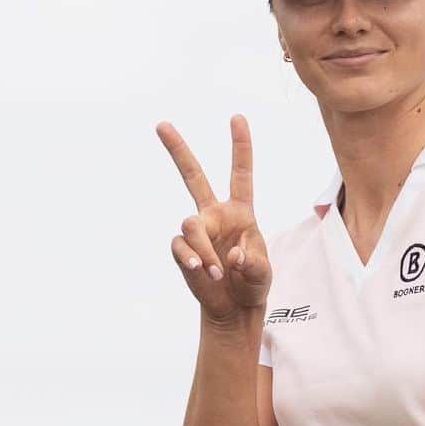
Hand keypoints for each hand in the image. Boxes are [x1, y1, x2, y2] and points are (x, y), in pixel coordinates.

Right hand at [156, 115, 271, 321]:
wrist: (233, 308)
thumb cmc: (252, 284)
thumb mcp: (262, 273)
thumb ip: (252, 263)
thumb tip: (230, 255)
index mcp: (240, 212)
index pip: (240, 174)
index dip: (240, 146)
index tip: (237, 117)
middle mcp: (215, 215)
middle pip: (193, 176)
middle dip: (178, 150)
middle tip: (161, 124)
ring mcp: (196, 231)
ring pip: (190, 225)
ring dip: (203, 249)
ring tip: (217, 271)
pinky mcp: (183, 250)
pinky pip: (181, 247)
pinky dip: (192, 259)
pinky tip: (201, 271)